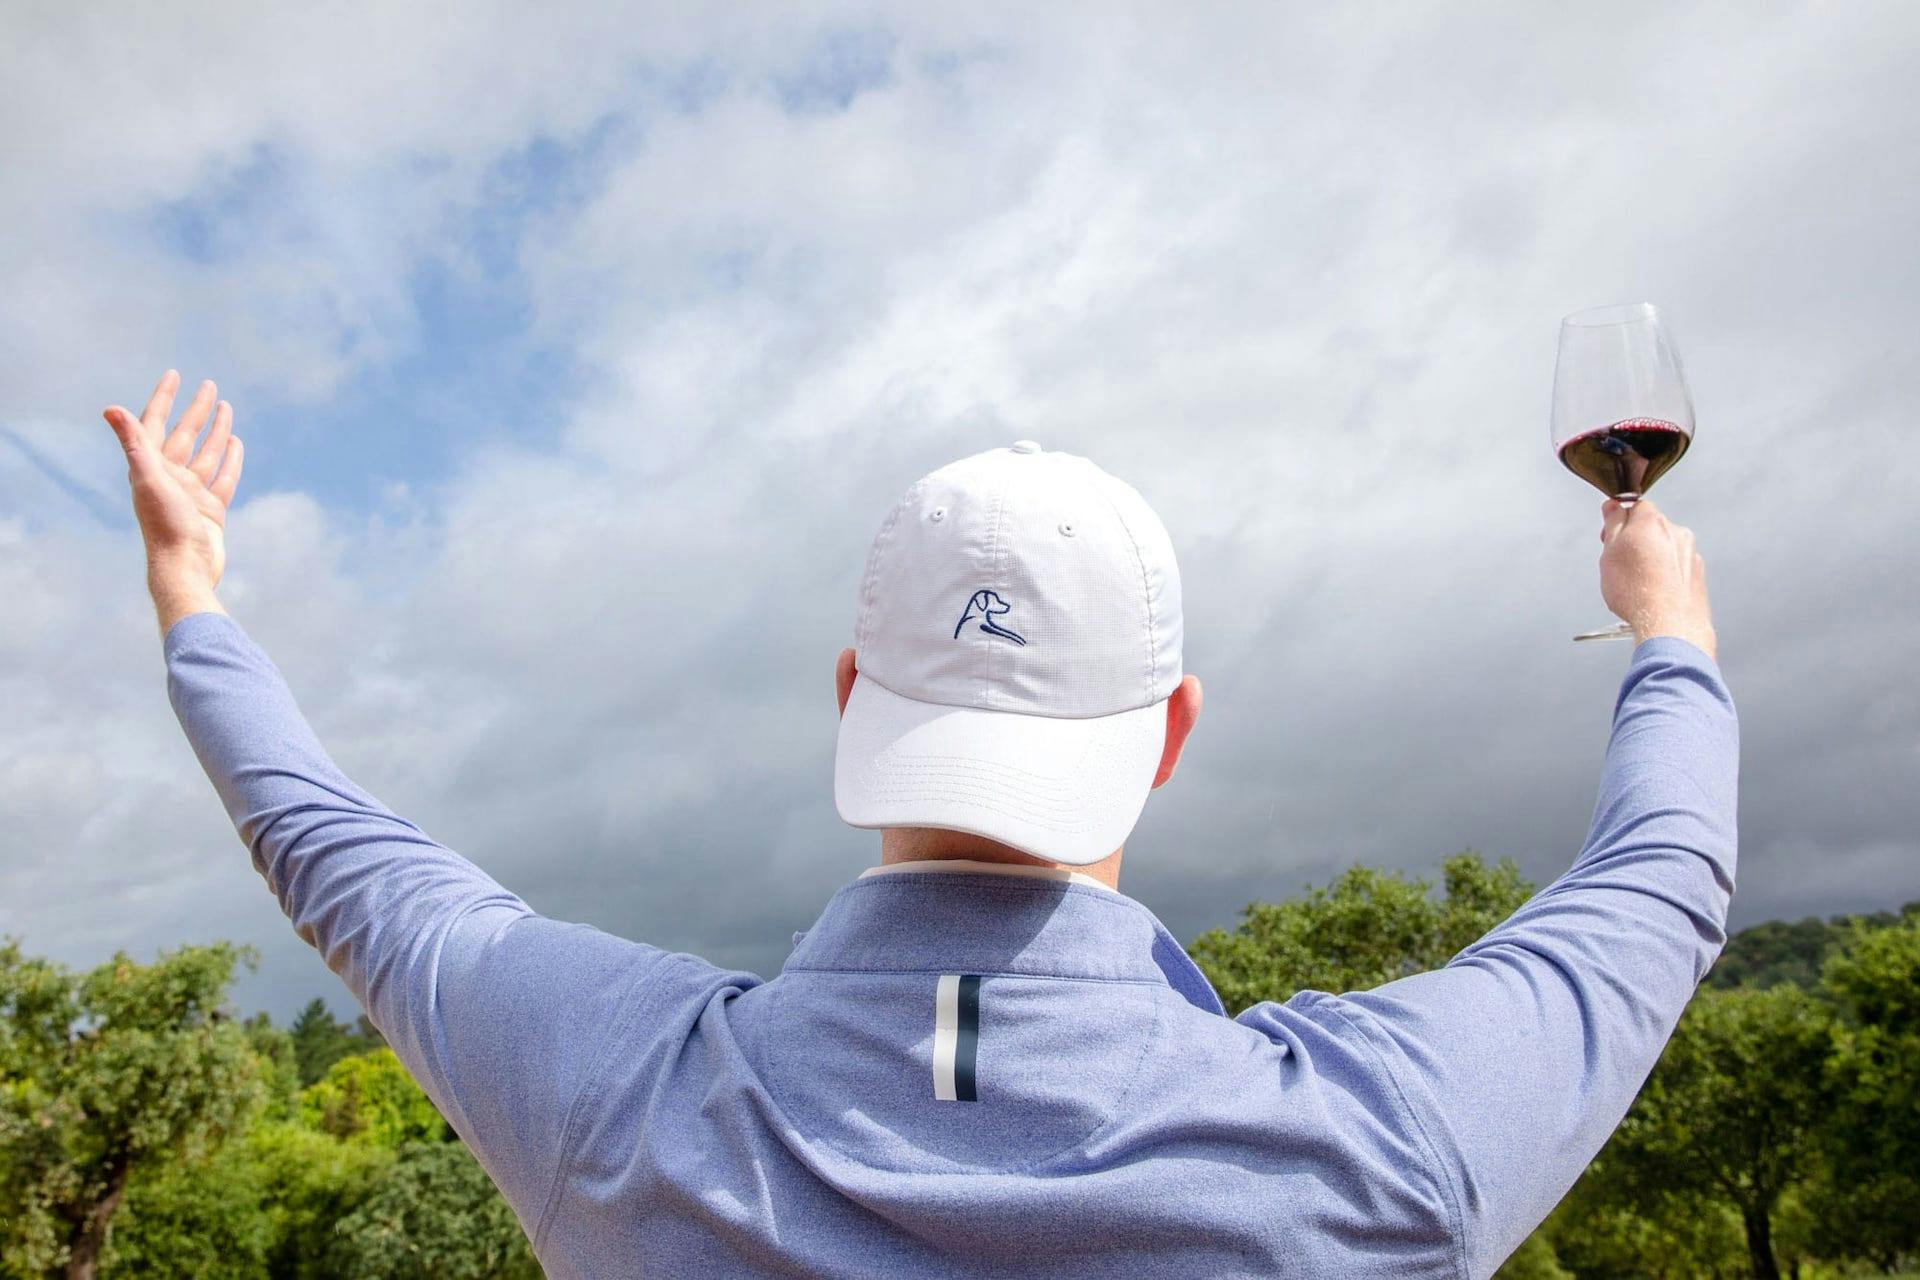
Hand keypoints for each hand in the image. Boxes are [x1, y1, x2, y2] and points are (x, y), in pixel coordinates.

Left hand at [102, 370, 244, 632]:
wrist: (186, 568)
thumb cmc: (164, 526)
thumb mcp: (148, 479)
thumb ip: (134, 442)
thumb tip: (111, 409)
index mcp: (151, 468)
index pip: (156, 424)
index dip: (164, 398)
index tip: (174, 375)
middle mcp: (170, 477)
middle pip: (185, 434)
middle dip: (195, 409)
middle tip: (208, 384)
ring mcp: (192, 494)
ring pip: (206, 453)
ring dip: (215, 430)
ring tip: (226, 407)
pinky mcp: (211, 509)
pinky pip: (223, 477)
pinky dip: (230, 459)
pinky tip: (236, 444)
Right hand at [1598, 498, 1715, 658]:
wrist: (1669, 624)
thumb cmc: (1637, 592)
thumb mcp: (1610, 552)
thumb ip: (1613, 524)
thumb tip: (1613, 507)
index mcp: (1653, 522)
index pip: (1634, 506)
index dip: (1618, 521)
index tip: (1609, 537)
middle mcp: (1676, 532)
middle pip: (1651, 528)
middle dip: (1635, 541)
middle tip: (1620, 564)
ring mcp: (1690, 553)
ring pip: (1665, 548)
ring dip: (1651, 559)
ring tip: (1637, 584)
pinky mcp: (1698, 574)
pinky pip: (1676, 567)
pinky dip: (1665, 575)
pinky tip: (1653, 592)